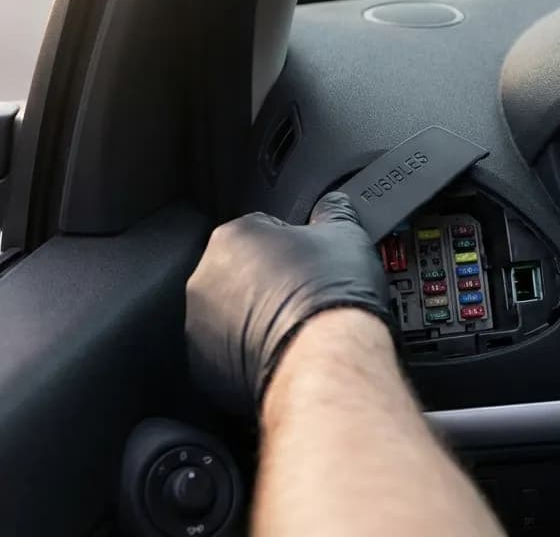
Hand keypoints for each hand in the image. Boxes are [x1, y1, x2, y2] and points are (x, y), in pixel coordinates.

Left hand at [185, 192, 392, 415]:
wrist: (325, 358)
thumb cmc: (331, 296)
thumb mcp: (347, 234)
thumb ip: (332, 212)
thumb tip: (333, 206)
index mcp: (233, 237)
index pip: (263, 229)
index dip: (294, 246)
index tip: (312, 263)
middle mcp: (205, 278)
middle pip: (242, 273)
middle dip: (270, 283)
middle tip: (307, 296)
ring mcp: (199, 325)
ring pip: (232, 315)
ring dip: (258, 318)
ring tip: (296, 328)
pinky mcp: (205, 366)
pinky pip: (228, 354)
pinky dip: (250, 354)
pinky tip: (283, 353)